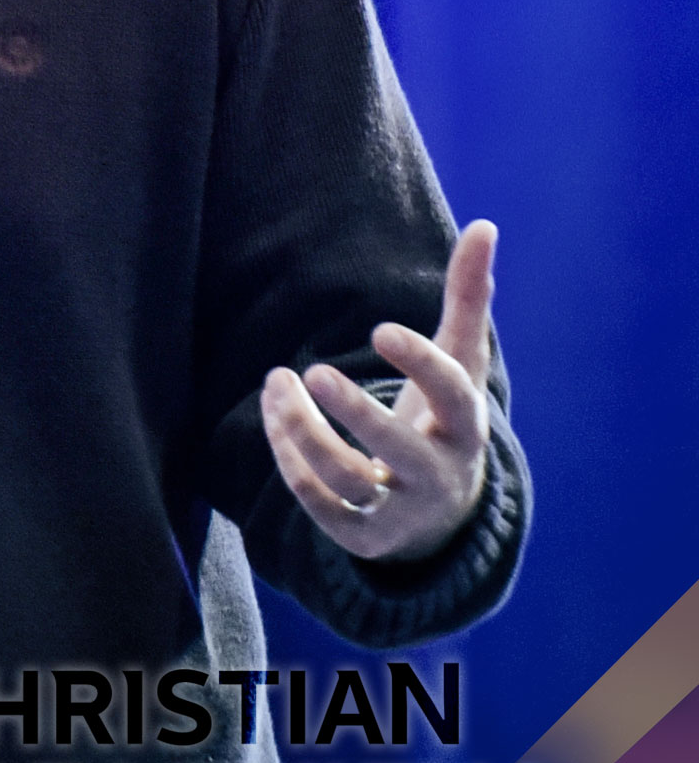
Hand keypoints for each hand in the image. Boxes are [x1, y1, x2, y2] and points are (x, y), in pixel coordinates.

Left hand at [261, 219, 496, 561]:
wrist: (443, 515)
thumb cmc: (444, 417)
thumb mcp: (459, 362)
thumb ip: (468, 298)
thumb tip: (487, 225)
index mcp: (466, 427)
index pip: (453, 396)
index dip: (421, 364)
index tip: (380, 329)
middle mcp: (438, 474)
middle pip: (397, 449)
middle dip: (355, 413)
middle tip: (315, 370)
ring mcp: (400, 510)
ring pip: (344, 477)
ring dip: (300, 430)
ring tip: (278, 382)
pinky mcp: (362, 536)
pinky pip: (318, 505)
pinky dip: (290, 463)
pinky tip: (275, 421)